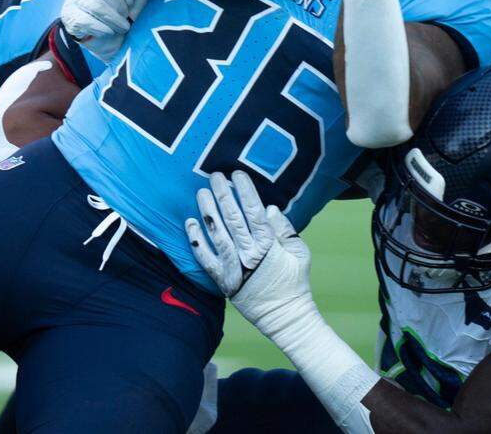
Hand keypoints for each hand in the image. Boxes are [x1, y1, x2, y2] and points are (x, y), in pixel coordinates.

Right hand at [61, 0, 150, 60]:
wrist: (122, 40)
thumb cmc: (132, 10)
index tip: (133, 1)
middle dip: (119, 5)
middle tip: (127, 16)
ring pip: (94, 4)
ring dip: (113, 19)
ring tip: (122, 27)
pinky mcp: (68, 16)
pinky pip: (84, 20)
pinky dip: (102, 29)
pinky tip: (108, 32)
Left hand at [186, 171, 314, 341]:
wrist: (285, 316)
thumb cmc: (294, 281)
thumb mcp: (299, 252)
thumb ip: (283, 229)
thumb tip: (269, 208)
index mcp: (268, 244)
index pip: (254, 211)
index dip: (245, 191)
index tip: (238, 174)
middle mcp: (249, 253)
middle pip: (232, 218)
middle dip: (223, 194)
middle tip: (214, 176)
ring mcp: (234, 267)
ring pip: (217, 233)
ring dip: (208, 212)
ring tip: (201, 193)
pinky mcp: (223, 280)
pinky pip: (205, 258)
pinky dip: (196, 240)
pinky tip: (190, 223)